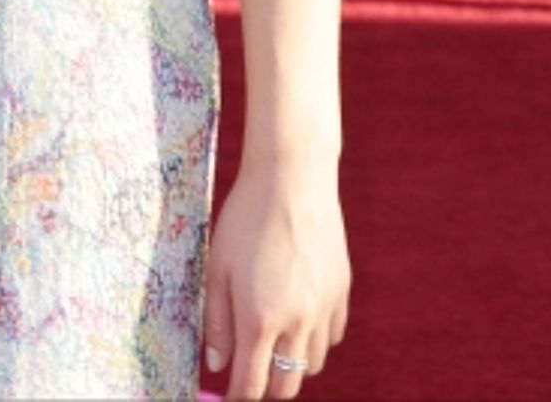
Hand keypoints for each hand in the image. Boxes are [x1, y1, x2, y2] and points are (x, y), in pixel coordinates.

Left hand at [203, 161, 349, 399]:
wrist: (293, 178)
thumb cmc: (246, 217)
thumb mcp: (217, 266)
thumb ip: (216, 320)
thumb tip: (216, 364)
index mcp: (261, 319)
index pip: (252, 384)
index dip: (238, 396)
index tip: (229, 395)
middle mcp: (298, 322)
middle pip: (287, 386)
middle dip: (266, 388)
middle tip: (250, 374)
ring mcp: (325, 308)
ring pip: (312, 364)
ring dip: (291, 366)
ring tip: (273, 345)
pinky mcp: (342, 291)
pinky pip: (332, 336)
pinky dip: (315, 340)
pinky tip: (299, 320)